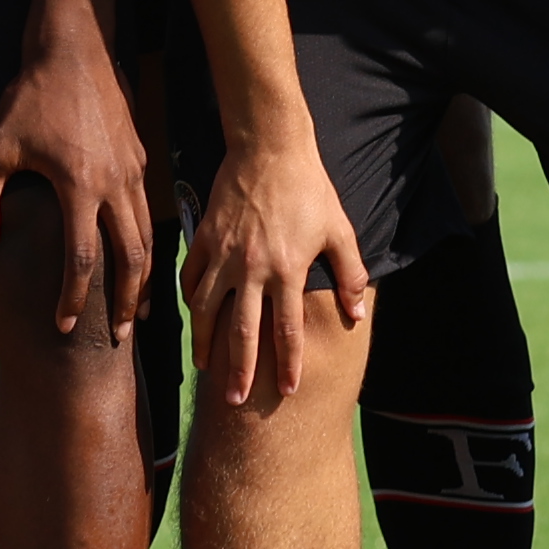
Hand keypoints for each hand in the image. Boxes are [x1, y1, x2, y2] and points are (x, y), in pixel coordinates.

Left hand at [0, 28, 157, 339]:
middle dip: (127, 301)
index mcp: (79, 186)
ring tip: (138, 309)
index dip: (74, 297)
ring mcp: (134, 170)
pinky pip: (150, 211)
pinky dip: (149, 243)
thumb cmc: (31, 96)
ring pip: (149, 236)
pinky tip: (140, 259)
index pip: (82, 259)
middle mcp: (114, 184)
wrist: (75, 46)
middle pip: (132, 258)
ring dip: (144, 277)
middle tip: (122, 336)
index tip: (65, 325)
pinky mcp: (140, 157)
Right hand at [179, 138, 368, 414]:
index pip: (287, 331)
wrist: (268, 148)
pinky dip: (191, 301)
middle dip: (239, 370)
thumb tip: (357, 314)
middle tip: (235, 400)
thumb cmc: (309, 189)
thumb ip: (351, 275)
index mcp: (287, 270)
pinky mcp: (204, 238)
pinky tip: (195, 316)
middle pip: (242, 331)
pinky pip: (191, 278)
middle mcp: (252, 268)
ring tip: (205, 367)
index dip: (287, 365)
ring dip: (206, 343)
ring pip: (207, 310)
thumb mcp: (339, 231)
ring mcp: (223, 254)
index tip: (286, 391)